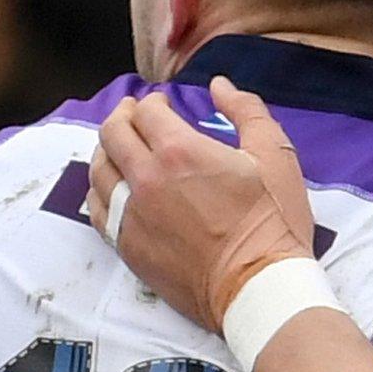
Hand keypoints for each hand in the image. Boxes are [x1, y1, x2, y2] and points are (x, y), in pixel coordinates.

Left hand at [87, 77, 314, 331]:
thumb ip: (246, 110)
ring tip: (120, 147)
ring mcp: (131, 214)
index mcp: (179, 151)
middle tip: (134, 115)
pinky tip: (112, 187)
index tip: (162, 106)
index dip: (152, 102)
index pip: (145, 112)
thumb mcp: (275, 154)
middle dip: (122, 116)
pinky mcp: (128, 246)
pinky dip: (100, 190)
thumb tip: (218, 85)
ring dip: (107, 150)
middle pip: (112, 133)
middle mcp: (146, 178)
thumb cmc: (272, 221)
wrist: (258, 286)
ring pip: (98, 169)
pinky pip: (97, 210)